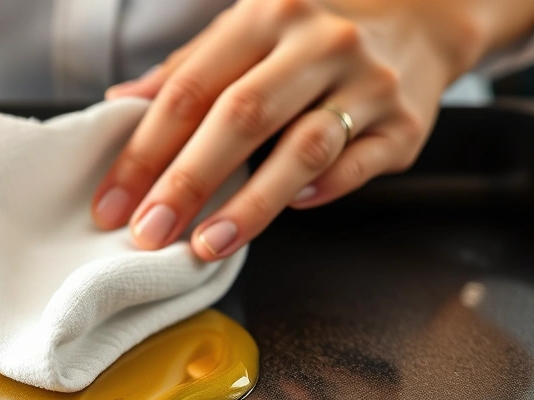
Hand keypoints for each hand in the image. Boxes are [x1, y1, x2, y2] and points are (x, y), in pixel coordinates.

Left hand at [91, 0, 518, 260]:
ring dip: (251, 203)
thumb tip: (119, 106)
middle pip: (241, 117)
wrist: (421, 18)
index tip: (112, 202)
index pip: (190, 89)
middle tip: (148, 232)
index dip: (144, 150)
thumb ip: (188, 70)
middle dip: (187, 181)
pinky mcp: (405, 124)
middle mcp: (319, 42)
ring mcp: (368, 81)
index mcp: (265, 16)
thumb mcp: (248, 32)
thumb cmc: (312, 36)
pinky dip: (322, 190)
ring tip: (208, 244)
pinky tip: (291, 209)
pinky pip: (358, 165)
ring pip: (303, 149)